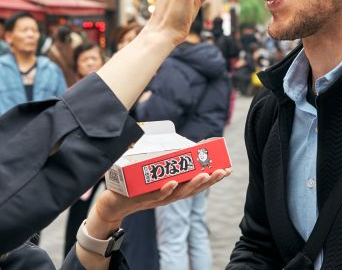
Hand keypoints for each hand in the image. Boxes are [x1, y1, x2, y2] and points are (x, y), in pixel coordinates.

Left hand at [90, 168, 230, 226]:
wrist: (113, 204)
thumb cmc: (135, 187)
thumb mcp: (152, 173)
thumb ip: (163, 161)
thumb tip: (170, 137)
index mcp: (174, 190)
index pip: (197, 184)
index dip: (213, 178)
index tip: (228, 169)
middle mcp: (169, 195)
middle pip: (193, 189)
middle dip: (209, 180)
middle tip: (223, 171)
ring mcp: (157, 198)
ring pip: (179, 192)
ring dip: (192, 184)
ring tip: (205, 174)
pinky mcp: (142, 198)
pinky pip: (156, 194)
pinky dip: (166, 190)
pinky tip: (173, 183)